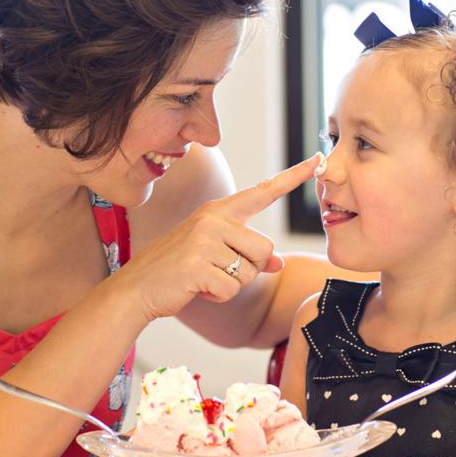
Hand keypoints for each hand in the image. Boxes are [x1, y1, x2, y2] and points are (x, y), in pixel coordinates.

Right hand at [115, 153, 322, 321]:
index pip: (263, 191)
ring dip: (232, 284)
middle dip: (248, 270)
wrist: (137, 286)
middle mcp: (213, 219)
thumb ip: (247, 253)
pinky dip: (218, 297)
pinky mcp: (198, 265)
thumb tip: (279, 264)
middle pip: (265, 249)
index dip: (293, 177)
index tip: (318, 159)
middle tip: (215, 270)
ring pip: (251, 272)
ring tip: (204, 277)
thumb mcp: (214, 254)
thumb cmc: (179, 268)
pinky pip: (232, 290)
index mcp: (219, 211)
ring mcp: (204, 240)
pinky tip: (197, 288)